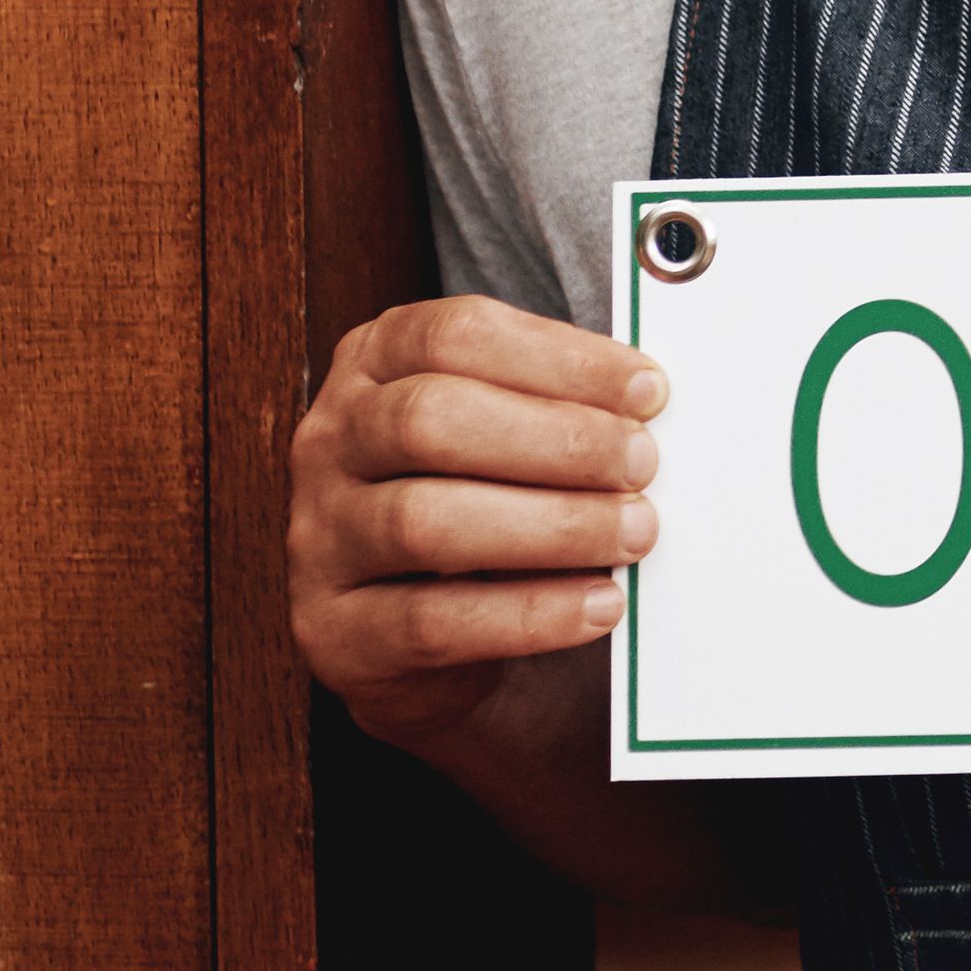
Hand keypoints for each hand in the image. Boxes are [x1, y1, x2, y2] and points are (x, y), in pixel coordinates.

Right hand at [290, 295, 668, 747]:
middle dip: (557, 440)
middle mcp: (330, 441)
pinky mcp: (333, 631)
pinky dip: (528, 613)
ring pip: (423, 520)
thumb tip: (651, 407)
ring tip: (635, 533)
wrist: (411, 636)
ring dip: (551, 526)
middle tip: (645, 465)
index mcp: (374, 363)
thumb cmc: (479, 501)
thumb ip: (558, 406)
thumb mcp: (505, 433)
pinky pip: (429, 622)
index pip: (454, 335)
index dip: (559, 358)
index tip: (647, 391)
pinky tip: (596, 605)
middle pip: (430, 419)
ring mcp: (319, 537)